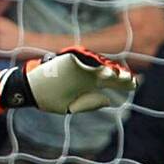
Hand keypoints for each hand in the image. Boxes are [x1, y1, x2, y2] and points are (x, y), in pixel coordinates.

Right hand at [18, 47, 136, 112]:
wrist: (29, 91)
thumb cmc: (48, 99)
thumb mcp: (71, 106)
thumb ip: (89, 103)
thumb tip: (108, 100)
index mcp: (88, 83)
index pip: (111, 82)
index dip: (124, 83)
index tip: (135, 85)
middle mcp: (86, 73)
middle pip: (109, 71)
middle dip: (120, 76)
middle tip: (130, 80)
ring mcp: (78, 65)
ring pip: (99, 64)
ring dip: (108, 69)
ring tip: (116, 76)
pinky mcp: (69, 59)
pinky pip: (84, 57)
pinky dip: (93, 62)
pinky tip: (102, 70)